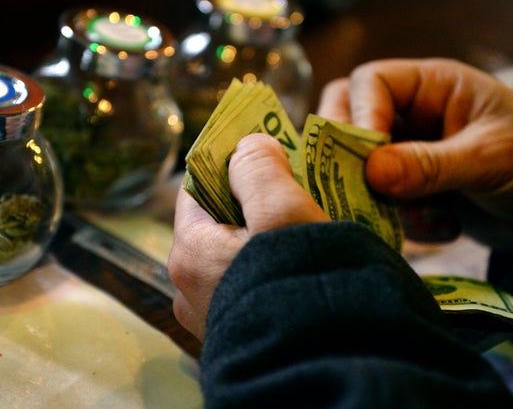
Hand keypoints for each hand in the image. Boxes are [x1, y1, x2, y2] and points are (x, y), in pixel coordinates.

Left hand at [168, 133, 328, 339]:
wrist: (323, 366)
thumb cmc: (299, 283)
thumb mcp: (283, 210)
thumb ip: (259, 168)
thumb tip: (248, 146)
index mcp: (189, 252)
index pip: (197, 186)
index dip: (230, 163)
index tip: (264, 151)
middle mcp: (188, 287)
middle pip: (217, 222)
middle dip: (253, 201)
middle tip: (293, 187)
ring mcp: (211, 315)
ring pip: (235, 255)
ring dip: (264, 236)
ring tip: (304, 226)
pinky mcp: (236, 334)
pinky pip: (247, 285)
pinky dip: (269, 268)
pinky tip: (300, 265)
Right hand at [319, 58, 512, 248]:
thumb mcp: (489, 158)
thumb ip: (430, 165)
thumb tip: (371, 173)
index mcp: (431, 87)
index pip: (369, 83)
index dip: (358, 115)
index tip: (366, 158)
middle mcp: (411, 114)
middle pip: (348, 117)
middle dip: (348, 153)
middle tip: (359, 186)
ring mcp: (406, 151)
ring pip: (357, 162)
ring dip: (374, 193)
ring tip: (405, 215)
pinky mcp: (409, 187)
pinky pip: (379, 197)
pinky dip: (399, 217)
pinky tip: (439, 226)